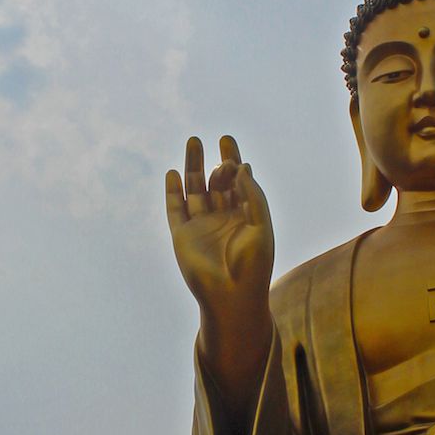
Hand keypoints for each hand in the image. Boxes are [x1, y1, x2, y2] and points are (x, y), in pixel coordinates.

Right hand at [165, 136, 274, 387]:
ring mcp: (201, 225)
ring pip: (195, 189)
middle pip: (216, 181)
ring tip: (194, 142)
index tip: (232, 150)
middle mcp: (222, 217)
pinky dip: (173, 191)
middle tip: (217, 138)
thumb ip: (252, 196)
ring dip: (194, 166)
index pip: (238, 183)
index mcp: (244, 215)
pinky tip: (174, 173)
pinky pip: (175, 209)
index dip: (235, 164)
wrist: (233, 296)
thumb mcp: (261, 226)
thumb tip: (241, 167)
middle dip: (216, 160)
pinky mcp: (182, 235)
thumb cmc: (254, 265)